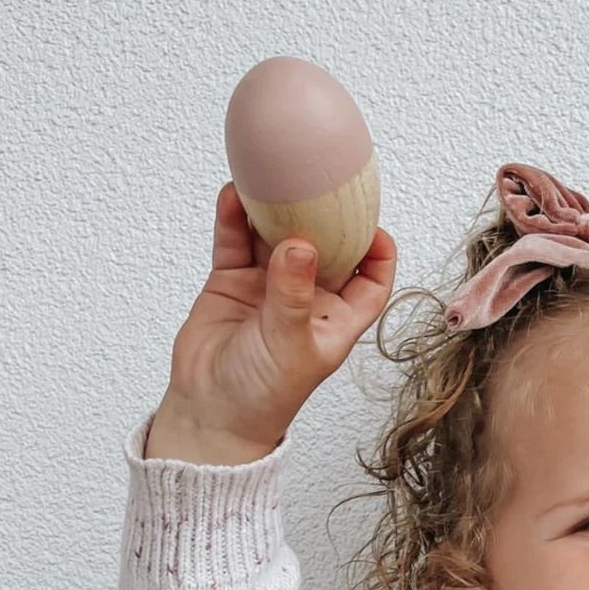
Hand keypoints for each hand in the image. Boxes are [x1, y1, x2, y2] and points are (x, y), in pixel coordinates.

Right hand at [151, 182, 395, 457]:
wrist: (210, 412)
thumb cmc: (263, 395)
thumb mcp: (289, 343)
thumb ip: (293, 293)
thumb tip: (301, 243)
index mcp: (338, 319)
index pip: (372, 280)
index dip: (378, 251)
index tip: (371, 221)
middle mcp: (308, 298)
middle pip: (325, 246)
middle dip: (324, 215)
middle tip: (318, 181)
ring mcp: (268, 287)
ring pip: (276, 236)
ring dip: (275, 208)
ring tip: (272, 177)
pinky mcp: (232, 281)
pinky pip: (236, 241)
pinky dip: (235, 218)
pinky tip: (234, 194)